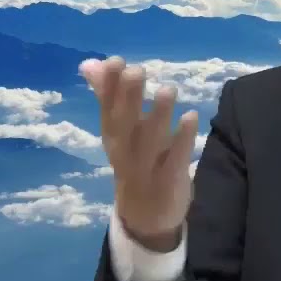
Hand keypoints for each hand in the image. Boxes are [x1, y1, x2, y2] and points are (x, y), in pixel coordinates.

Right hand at [79, 56, 199, 251]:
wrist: (144, 218)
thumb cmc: (133, 163)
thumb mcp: (118, 133)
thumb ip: (107, 96)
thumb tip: (89, 62)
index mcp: (112, 138)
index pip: (107, 110)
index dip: (109, 87)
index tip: (114, 61)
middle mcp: (125, 152)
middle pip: (125, 124)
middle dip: (130, 97)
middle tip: (137, 71)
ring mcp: (146, 168)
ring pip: (151, 141)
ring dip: (159, 115)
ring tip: (168, 88)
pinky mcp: (169, 181)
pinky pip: (176, 159)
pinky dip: (183, 139)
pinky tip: (192, 117)